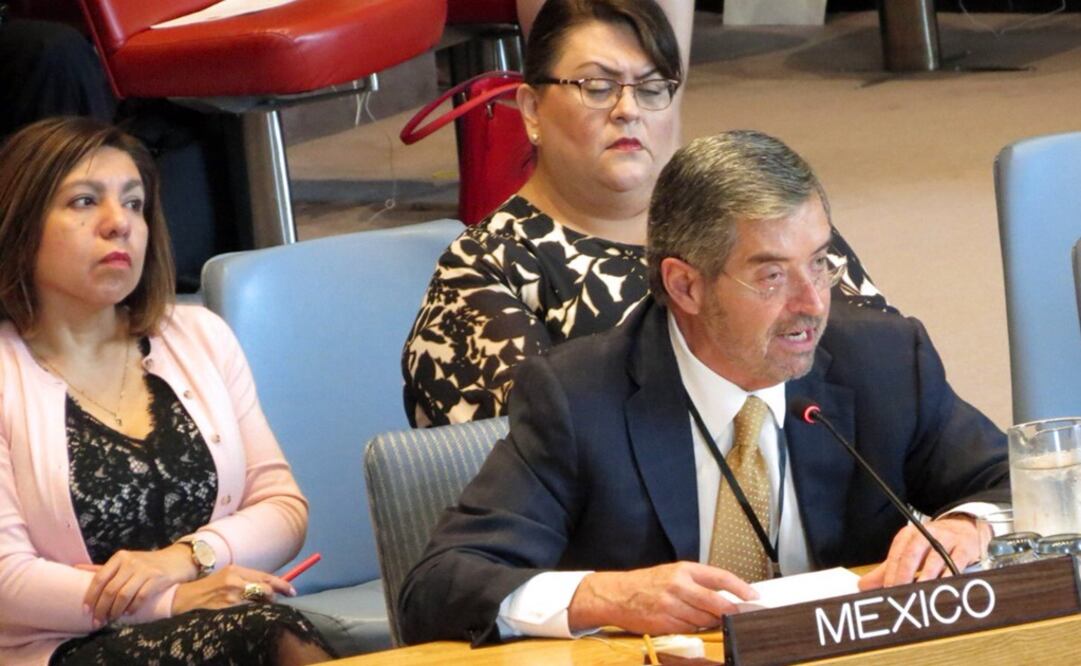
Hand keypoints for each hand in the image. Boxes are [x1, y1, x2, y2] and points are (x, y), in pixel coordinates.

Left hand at [79, 544, 197, 623]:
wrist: (177, 559)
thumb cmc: (147, 564)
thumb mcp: (125, 561)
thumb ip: (103, 568)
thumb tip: (76, 568)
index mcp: (120, 557)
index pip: (99, 579)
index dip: (90, 597)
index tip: (86, 610)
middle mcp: (131, 561)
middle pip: (110, 590)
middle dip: (101, 609)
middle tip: (97, 621)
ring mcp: (145, 570)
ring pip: (123, 595)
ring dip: (115, 611)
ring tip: (112, 619)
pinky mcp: (157, 578)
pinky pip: (140, 597)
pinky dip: (132, 608)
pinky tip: (128, 613)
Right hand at [171, 564, 295, 615]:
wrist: (181, 598)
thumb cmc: (206, 589)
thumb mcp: (226, 578)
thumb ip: (245, 580)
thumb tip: (268, 587)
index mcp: (235, 570)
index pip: (265, 576)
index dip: (281, 584)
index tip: (292, 591)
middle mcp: (234, 581)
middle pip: (265, 589)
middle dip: (273, 597)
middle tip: (276, 602)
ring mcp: (229, 596)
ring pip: (257, 602)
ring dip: (262, 607)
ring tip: (257, 608)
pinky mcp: (225, 610)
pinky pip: (247, 613)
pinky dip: (252, 614)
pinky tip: (248, 616)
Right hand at [567, 561, 757, 634]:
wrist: (617, 595)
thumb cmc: (647, 584)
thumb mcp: (673, 573)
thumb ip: (698, 583)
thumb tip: (726, 596)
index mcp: (684, 570)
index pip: (720, 577)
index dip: (740, 588)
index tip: (754, 596)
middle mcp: (679, 586)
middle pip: (716, 603)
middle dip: (732, 612)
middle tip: (741, 616)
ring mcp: (672, 605)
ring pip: (705, 619)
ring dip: (712, 622)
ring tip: (709, 618)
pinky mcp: (665, 623)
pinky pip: (690, 629)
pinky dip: (695, 629)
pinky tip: (690, 623)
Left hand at [858, 515, 989, 589]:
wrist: (963, 528)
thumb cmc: (932, 545)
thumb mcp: (908, 552)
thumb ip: (887, 570)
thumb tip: (864, 586)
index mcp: (909, 535)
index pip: (896, 553)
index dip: (891, 572)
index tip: (887, 589)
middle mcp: (926, 534)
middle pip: (912, 553)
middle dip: (905, 574)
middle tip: (900, 591)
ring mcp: (946, 540)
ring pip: (935, 559)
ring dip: (927, 578)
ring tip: (920, 593)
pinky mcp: (964, 548)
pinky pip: (956, 563)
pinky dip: (949, 576)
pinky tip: (943, 587)